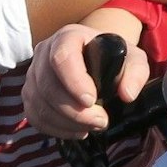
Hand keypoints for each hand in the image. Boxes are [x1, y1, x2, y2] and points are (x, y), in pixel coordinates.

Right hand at [22, 17, 150, 139]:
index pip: (62, 57)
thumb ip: (136, 73)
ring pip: (38, 103)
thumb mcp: (133, 58)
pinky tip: (77, 130)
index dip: (73, 81)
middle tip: (101, 121)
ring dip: (65, 122)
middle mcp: (45, 51)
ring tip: (92, 127)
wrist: (98, 57)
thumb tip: (127, 95)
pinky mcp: (30, 93)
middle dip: (73, 110)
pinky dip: (54, 128)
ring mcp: (33, 73)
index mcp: (69, 36)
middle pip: (47, 85)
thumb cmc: (114, 56)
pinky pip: (34, 115)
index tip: (91, 101)